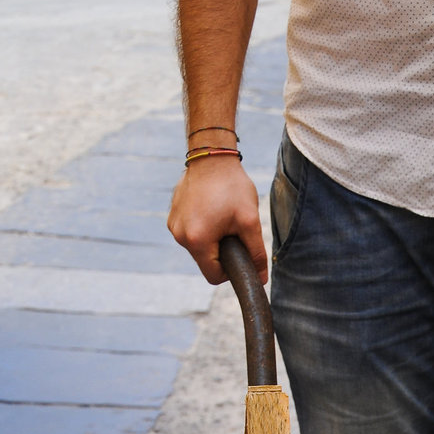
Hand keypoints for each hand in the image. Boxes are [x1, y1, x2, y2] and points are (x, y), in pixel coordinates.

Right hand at [168, 155, 266, 284]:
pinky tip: (211, 211)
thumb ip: (256, 253)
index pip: (213, 276)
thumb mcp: (250, 222)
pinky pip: (190, 233)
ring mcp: (173, 224)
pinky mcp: (172, 215)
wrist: (211, 155)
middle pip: (205, 262)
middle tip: (233, 231)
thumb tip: (261, 278)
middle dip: (221, 253)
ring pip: (198, 248)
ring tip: (222, 218)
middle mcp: (179, 235)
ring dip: (212, 240)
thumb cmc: (232, 186)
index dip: (229, 271)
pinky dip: (203, 229)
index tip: (239, 253)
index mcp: (196, 240)